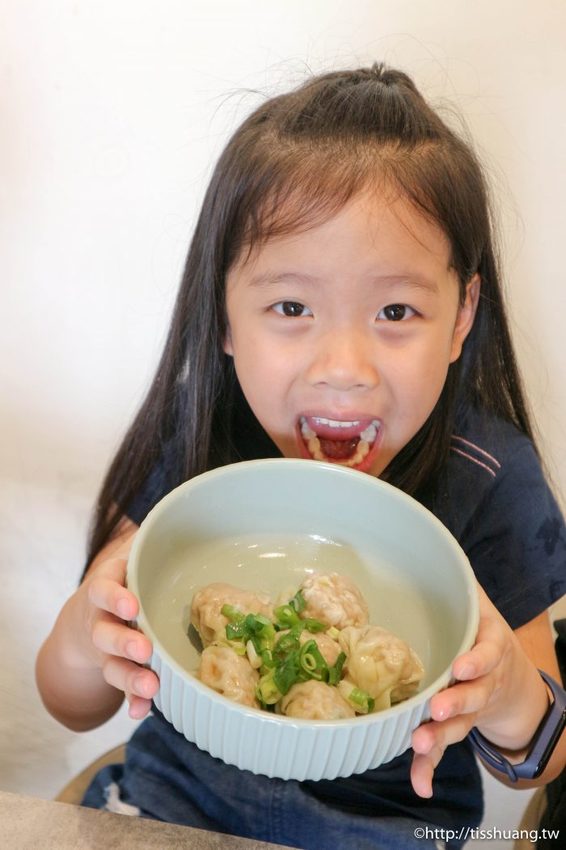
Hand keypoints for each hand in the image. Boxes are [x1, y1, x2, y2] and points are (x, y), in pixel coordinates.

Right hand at [81, 553, 159, 719]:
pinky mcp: (116, 669)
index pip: (104, 589)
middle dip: (124, 642)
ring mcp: (106, 649)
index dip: (115, 597)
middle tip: (144, 649)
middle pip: (105, 633)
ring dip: (130, 677)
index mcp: (106, 587)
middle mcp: (101, 619)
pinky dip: (133, 700)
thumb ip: (146, 544)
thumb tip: (177, 517)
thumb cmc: (122, 579)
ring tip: (150, 686)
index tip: (131, 605)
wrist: (88, 613)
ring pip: (112, 665)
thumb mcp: (128, 558)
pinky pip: (122, 688)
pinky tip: (142, 711)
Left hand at [409, 584, 546, 797]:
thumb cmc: (483, 634)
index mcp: (489, 647)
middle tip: (436, 709)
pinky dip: (430, 767)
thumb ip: (459, 585)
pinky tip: (419, 785)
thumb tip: (431, 547)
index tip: (461, 667)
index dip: (476, 661)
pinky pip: (445, 748)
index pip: (488, 653)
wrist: (513, 678)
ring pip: (459, 724)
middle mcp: (484, 680)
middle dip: (456, 704)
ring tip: (419, 743)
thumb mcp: (480, 608)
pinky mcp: (458, 726)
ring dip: (440, 736)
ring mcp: (472, 707)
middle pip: (474, 694)